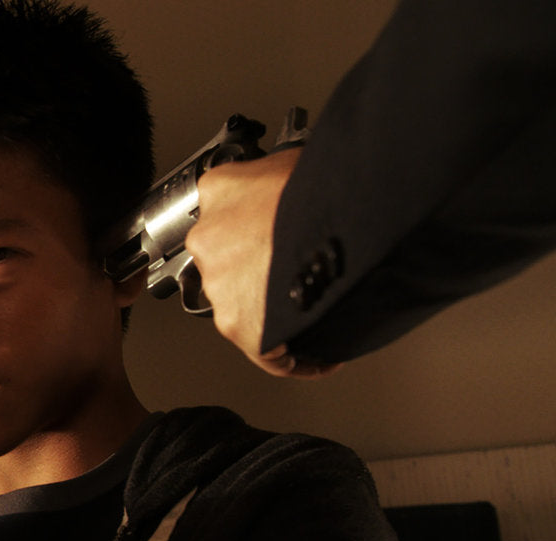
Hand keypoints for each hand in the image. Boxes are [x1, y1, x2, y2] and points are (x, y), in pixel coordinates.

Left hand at [190, 148, 340, 378]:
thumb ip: (280, 176)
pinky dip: (289, 356)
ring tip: (313, 313)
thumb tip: (297, 180)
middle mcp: (208, 238)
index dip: (252, 231)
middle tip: (300, 275)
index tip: (270, 241)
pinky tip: (313, 357)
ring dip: (274, 310)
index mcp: (219, 190)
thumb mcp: (296, 162)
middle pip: (230, 263)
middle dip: (262, 272)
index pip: (225, 216)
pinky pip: (263, 351)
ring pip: (243, 305)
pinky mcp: (240, 323)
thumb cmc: (333, 185)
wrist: (354, 214)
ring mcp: (220, 283)